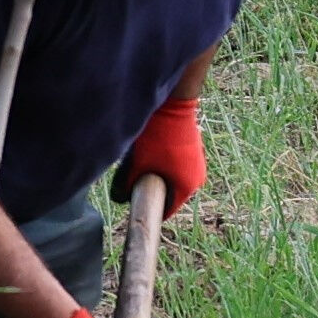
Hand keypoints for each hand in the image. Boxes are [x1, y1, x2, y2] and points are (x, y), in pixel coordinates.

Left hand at [121, 93, 207, 217]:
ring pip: (173, 180)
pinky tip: (153, 154)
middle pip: (170, 195)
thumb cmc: (157, 137)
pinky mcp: (195, 152)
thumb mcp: (137, 165)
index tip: (135, 204)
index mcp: (186, 187)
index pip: (166, 210)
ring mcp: (198, 164)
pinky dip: (165, 165)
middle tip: (135, 183)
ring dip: (159, 177)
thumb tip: (119, 199)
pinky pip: (178, 167)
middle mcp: (196, 179)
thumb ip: (127, 185)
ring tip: (143, 167)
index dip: (149, 210)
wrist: (173, 106)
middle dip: (152, 191)